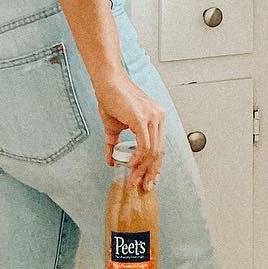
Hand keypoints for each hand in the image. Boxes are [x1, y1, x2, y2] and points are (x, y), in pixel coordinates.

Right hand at [97, 75, 165, 190]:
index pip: (160, 147)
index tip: (150, 180)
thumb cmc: (111, 99)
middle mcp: (158, 117)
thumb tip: (111, 162)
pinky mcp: (142, 118)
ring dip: (143, 168)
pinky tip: (130, 165)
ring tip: (133, 179)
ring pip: (153, 151)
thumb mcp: (113, 127)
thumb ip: (114, 145)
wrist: (106, 82)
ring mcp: (152, 117)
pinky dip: (138, 158)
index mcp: (156, 118)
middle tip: (144, 186)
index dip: (155, 166)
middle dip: (151, 172)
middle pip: (159, 152)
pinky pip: (144, 145)